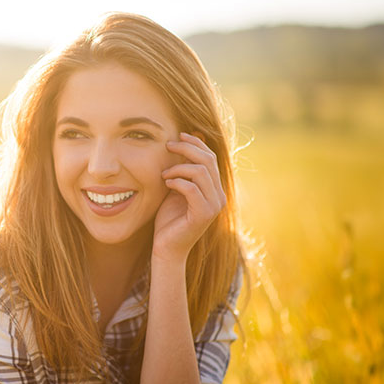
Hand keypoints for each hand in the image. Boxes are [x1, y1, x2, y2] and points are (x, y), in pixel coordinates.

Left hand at [153, 132, 224, 265]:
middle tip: (168, 145)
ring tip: (164, 174)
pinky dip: (177, 181)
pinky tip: (166, 183)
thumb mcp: (176, 190)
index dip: (196, 143)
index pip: (211, 158)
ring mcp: (213, 206)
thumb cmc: (169, 220)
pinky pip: (191, 188)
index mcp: (215, 189)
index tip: (179, 135)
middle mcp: (219, 196)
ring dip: (179, 167)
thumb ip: (181, 172)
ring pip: (200, 172)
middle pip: (208, 160)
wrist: (167, 249)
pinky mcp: (203, 215)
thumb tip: (181, 145)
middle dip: (187, 148)